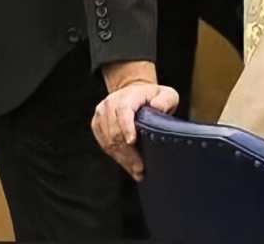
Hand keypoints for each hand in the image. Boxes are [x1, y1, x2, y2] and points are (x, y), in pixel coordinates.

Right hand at [91, 61, 178, 181]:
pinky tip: (127, 166)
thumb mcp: (166, 93)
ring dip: (122, 158)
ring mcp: (101, 115)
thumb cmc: (152, 96)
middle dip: (128, 152)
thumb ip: (165, 100)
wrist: (132, 91)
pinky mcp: (97, 125)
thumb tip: (157, 107)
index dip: (126, 127)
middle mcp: (110, 105)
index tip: (132, 142)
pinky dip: (116, 157)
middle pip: (115, 131)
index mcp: (127, 96)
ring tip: (135, 171)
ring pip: (108, 141)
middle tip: (140, 168)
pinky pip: (104, 144)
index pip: (124, 111)